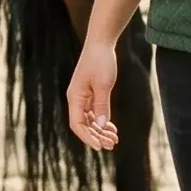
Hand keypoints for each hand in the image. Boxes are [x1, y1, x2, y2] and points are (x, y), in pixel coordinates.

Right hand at [66, 35, 119, 149]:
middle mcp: (76, 99)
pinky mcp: (90, 94)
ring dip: (100, 131)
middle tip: (113, 144)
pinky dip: (102, 121)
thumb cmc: (101, 61)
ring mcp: (82, 97)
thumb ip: (102, 105)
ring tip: (114, 139)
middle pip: (83, 125)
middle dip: (97, 136)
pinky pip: (94, 113)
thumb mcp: (103, 85)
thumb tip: (101, 126)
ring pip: (89, 121)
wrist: (101, 43)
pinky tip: (112, 128)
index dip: (88, 137)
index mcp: (75, 97)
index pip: (77, 124)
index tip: (100, 147)